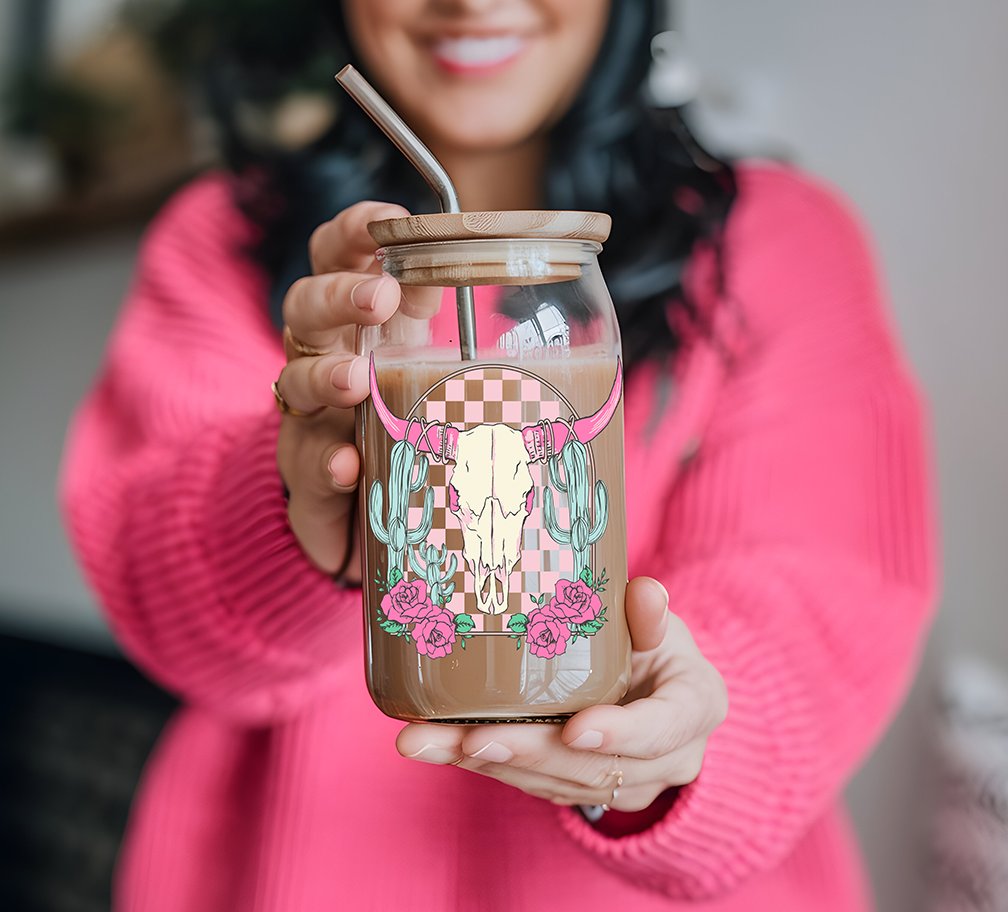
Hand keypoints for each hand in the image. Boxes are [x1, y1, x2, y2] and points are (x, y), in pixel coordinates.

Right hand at [275, 201, 437, 575]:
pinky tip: (346, 465)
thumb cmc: (399, 412)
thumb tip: (508, 275)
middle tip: (379, 299)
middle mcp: (324, 356)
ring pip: (297, 379)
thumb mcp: (423, 360)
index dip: (356, 232)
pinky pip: (306, 464)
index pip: (340, 258)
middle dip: (340, 295)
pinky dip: (325, 463)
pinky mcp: (306, 471)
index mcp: (358, 320)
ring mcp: (310, 415)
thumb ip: (442, 322)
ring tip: (355, 381)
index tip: (389, 220)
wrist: (356, 501)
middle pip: (307, 306)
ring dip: (326, 375)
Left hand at [396, 577, 727, 811]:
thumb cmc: (657, 643)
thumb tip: (645, 591)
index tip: (576, 730)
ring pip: (553, 783)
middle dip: (528, 753)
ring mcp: (624, 784)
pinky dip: (483, 764)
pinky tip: (437, 746)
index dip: (619, 734)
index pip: (660, 729)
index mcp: (694, 711)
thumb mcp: (662, 620)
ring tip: (429, 743)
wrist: (660, 687)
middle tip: (470, 739)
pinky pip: (531, 783)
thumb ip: (650, 614)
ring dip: (489, 763)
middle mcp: (666, 760)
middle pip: (594, 768)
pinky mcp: (580, 788)